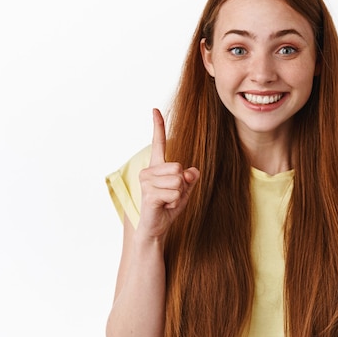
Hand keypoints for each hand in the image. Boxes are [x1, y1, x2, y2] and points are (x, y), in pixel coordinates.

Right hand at [137, 108, 199, 240]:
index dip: (158, 126)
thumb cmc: (169, 206)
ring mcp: (147, 182)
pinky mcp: (149, 195)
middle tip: (172, 195)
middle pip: (179, 167)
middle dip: (182, 184)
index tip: (155, 109)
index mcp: (157, 166)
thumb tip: (190, 171)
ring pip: (178, 181)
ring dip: (179, 195)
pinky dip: (175, 202)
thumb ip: (190, 178)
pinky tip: (164, 207)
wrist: (156, 227)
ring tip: (167, 201)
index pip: (158, 142)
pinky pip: (175, 193)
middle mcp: (149, 171)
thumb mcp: (185, 189)